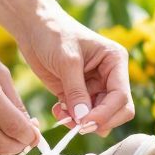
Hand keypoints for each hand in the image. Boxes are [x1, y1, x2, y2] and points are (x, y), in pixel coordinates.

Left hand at [19, 11, 134, 134]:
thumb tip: (85, 120)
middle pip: (117, 110)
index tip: (85, 123)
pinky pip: (81, 116)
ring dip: (81, 122)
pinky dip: (70, 119)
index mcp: (115, 61)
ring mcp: (94, 87)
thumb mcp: (66, 61)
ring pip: (98, 117)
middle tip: (78, 126)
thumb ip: (76, 91)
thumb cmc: (53, 34)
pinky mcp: (77, 94)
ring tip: (62, 114)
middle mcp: (109, 76)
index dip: (106, 114)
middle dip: (98, 121)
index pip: (121, 96)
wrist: (33, 27)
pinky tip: (57, 110)